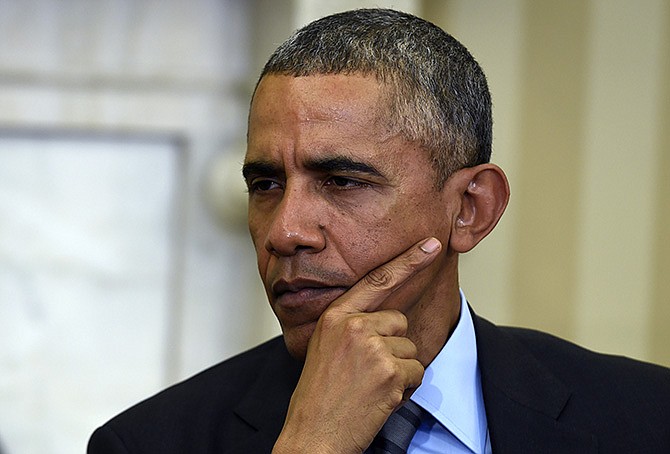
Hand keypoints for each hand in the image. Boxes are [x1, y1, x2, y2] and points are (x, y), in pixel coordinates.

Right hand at [272, 237, 441, 452]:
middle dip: (394, 347)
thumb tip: (388, 321)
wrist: (313, 434)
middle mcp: (354, 326)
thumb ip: (351, 327)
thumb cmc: (319, 395)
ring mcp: (372, 347)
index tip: (431, 245)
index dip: (408, 261)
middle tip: (368, 371)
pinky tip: (379, 397)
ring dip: (399, 371)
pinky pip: (417, 372)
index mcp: (336, 317)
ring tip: (370, 386)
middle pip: (399, 322)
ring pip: (411, 349)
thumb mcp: (325, 348)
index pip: (377, 281)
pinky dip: (405, 388)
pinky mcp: (389, 370)